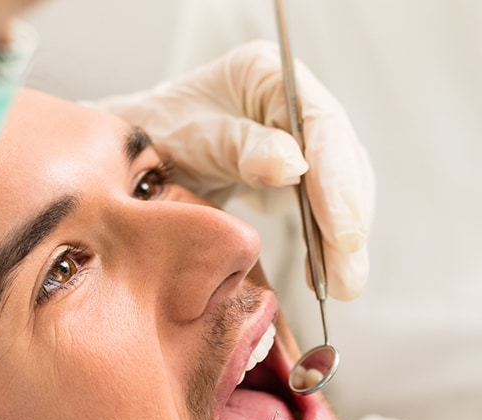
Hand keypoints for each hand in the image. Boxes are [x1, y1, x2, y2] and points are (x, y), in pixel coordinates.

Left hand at [94, 40, 373, 300]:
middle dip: (347, 220)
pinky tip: (325, 272)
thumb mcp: (188, 139)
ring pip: (343, 186)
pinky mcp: (302, 170)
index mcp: (267, 74)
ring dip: (345, 239)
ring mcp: (301, 135)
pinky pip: (327, 205)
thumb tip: (292, 165)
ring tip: (342, 284)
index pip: (322, 124)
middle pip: (342, 158)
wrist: (133, 155)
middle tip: (345, 275)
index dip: (337, 180)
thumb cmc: (154, 135)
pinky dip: (329, 241)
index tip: (341, 232)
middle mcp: (293, 100)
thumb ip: (239, 148)